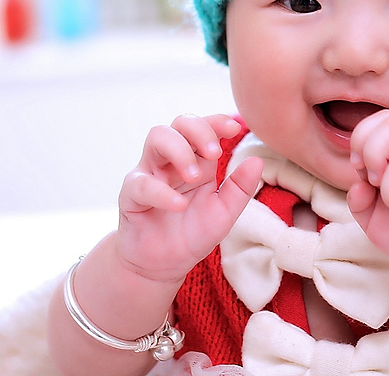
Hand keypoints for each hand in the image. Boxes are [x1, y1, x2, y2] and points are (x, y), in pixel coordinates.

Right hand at [115, 114, 262, 281]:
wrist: (163, 266)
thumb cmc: (193, 233)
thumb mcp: (224, 212)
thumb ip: (240, 188)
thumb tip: (257, 161)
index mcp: (198, 161)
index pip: (204, 128)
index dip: (217, 121)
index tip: (235, 128)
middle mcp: (172, 161)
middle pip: (180, 123)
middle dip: (199, 130)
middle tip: (215, 153)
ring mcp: (150, 174)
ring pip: (157, 137)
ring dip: (180, 150)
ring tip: (195, 176)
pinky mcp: (131, 195)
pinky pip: (142, 183)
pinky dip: (162, 192)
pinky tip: (179, 205)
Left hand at [345, 110, 388, 280]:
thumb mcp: (373, 220)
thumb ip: (358, 200)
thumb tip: (357, 184)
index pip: (375, 123)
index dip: (358, 142)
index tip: (360, 174)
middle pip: (385, 117)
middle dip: (363, 143)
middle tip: (369, 177)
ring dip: (374, 157)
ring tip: (380, 187)